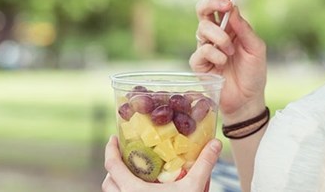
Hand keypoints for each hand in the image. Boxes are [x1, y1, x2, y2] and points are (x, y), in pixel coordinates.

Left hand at [102, 136, 221, 191]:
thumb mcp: (193, 188)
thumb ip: (204, 164)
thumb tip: (216, 143)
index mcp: (132, 191)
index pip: (111, 165)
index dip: (110, 149)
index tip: (113, 138)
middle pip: (108, 182)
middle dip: (114, 168)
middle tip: (127, 157)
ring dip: (118, 184)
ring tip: (134, 175)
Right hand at [190, 0, 266, 121]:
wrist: (247, 100)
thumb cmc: (253, 74)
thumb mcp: (256, 49)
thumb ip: (245, 29)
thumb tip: (233, 9)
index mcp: (230, 28)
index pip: (222, 6)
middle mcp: (215, 35)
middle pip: (203, 10)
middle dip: (213, 3)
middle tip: (226, 7)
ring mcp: (205, 48)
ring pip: (202, 28)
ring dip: (219, 37)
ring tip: (230, 51)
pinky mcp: (198, 63)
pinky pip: (201, 50)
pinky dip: (214, 54)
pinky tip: (223, 63)